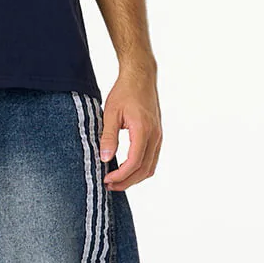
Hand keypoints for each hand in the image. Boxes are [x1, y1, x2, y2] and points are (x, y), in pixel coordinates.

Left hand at [99, 65, 161, 191]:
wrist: (141, 76)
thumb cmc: (125, 91)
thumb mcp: (110, 113)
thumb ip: (108, 137)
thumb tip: (104, 158)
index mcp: (143, 130)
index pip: (134, 162)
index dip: (120, 175)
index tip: (106, 180)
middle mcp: (155, 136)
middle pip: (144, 170)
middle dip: (126, 182)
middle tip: (109, 185)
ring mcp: (158, 136)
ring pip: (150, 167)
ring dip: (134, 178)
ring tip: (116, 180)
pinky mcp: (157, 135)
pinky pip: (152, 159)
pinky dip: (140, 169)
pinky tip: (126, 169)